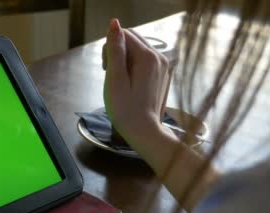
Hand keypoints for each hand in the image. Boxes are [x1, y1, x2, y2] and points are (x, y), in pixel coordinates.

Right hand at [102, 19, 169, 149]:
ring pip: (138, 49)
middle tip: (111, 75)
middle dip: (117, 51)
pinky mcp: (163, 73)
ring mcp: (164, 65)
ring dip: (124, 59)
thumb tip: (114, 24)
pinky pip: (144, 60)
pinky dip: (133, 67)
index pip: (124, 34)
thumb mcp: (114, 79)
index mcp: (147, 57)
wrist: (144, 132)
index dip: (109, 48)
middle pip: (132, 39)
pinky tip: (129, 84)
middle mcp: (160, 56)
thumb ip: (115, 49)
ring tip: (120, 81)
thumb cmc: (125, 109)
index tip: (105, 68)